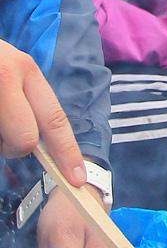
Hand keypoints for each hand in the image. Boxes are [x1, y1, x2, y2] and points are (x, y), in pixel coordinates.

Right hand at [0, 40, 86, 185]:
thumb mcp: (10, 71)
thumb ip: (28, 102)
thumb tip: (46, 147)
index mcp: (26, 69)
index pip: (55, 120)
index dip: (68, 153)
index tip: (77, 178)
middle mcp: (6, 74)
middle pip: (24, 139)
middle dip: (15, 148)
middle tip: (3, 138)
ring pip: (0, 143)